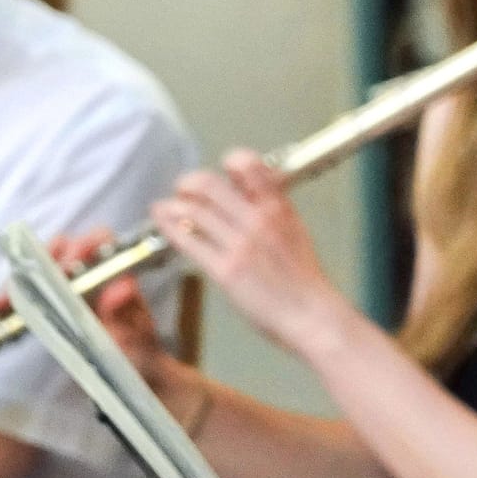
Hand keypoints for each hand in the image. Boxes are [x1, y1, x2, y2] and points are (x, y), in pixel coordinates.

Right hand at [0, 229, 173, 387]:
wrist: (137, 376)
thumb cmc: (142, 356)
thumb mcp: (138, 340)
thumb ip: (128, 317)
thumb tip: (122, 288)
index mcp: (118, 275)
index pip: (100, 241)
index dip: (81, 245)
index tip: (65, 267)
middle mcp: (94, 273)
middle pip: (62, 247)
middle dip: (40, 261)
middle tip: (26, 284)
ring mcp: (72, 286)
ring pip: (40, 266)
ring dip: (18, 279)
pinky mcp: (55, 302)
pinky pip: (30, 291)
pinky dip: (10, 297)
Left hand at [151, 150, 349, 355]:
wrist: (312, 315)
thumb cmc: (305, 282)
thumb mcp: (296, 232)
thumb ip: (274, 209)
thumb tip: (252, 193)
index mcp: (277, 208)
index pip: (247, 164)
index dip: (228, 162)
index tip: (219, 172)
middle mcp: (257, 220)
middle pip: (208, 183)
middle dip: (188, 183)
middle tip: (183, 190)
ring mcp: (240, 245)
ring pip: (192, 210)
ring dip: (171, 206)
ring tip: (164, 208)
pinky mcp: (226, 270)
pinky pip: (189, 241)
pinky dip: (170, 228)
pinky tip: (164, 224)